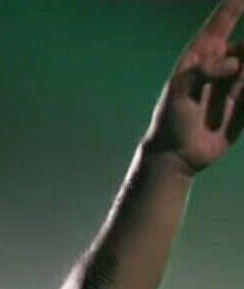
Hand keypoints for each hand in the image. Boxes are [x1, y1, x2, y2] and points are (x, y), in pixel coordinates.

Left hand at [145, 0, 243, 173]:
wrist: (176, 155)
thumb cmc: (170, 120)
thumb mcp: (177, 91)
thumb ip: (202, 70)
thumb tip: (235, 61)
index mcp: (200, 58)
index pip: (219, 25)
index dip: (232, 8)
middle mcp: (221, 67)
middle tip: (239, 69)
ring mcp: (234, 85)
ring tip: (240, 87)